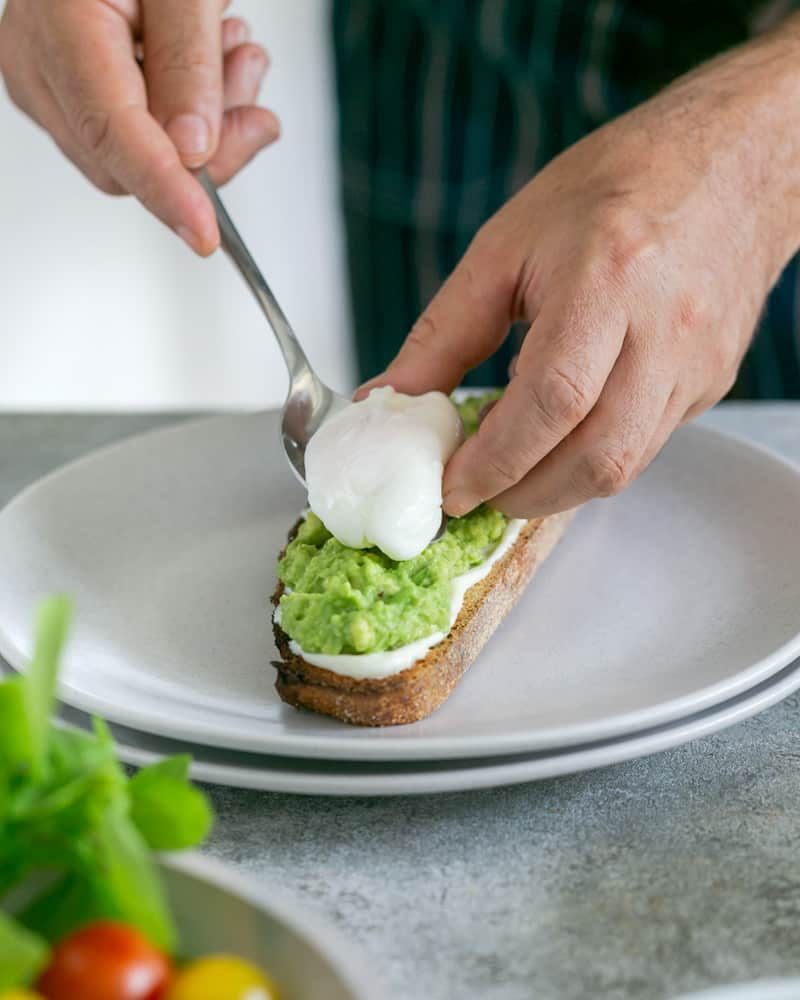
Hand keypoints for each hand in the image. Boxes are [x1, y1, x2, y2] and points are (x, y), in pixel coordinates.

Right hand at [0, 0, 278, 254]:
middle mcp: (38, 64)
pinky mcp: (71, 93)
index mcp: (59, 23)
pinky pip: (136, 139)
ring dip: (206, 130)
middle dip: (207, 151)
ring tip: (238, 60)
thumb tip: (193, 149)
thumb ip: (187, 60)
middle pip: (129, 164)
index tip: (206, 233)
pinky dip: (186, 120)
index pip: (113, 133)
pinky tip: (211, 71)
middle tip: (254, 104)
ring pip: (138, 158)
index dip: (166, 189)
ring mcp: (49, 84)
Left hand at [360, 21, 799, 517]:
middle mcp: (667, 329)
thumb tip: (388, 398)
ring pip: (625, 466)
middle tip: (473, 491)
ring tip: (509, 471)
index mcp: (609, 277)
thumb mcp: (507, 245)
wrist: (730, 163)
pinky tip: (558, 438)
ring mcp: (698, 363)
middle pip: (596, 454)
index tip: (450, 486)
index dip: (496, 458)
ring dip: (555, 489)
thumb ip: (444, 332)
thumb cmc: (614, 187)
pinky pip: (645, 446)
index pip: (553, 399)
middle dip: (523, 494)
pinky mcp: (712, 382)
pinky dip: (589, 459)